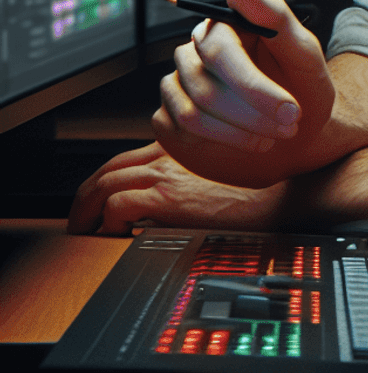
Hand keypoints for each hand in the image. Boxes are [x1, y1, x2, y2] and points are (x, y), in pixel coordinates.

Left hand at [68, 143, 285, 235]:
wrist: (271, 201)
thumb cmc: (249, 193)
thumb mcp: (213, 175)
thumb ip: (186, 176)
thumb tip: (158, 204)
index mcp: (179, 149)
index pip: (125, 159)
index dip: (104, 181)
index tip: (98, 202)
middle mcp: (168, 156)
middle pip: (109, 168)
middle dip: (84, 194)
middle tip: (79, 218)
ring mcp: (167, 175)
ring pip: (105, 183)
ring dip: (86, 210)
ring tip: (86, 231)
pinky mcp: (168, 198)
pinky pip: (118, 205)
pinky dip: (107, 221)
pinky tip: (115, 234)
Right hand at [153, 0, 335, 186]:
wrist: (299, 130)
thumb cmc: (303, 84)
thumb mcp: (303, 52)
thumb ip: (273, 16)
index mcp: (226, 24)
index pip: (220, 48)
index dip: (253, 84)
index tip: (287, 104)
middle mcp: (195, 48)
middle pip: (207, 83)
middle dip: (254, 109)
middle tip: (292, 122)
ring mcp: (178, 81)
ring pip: (195, 110)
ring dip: (243, 129)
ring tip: (280, 132)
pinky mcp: (169, 115)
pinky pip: (181, 130)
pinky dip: (226, 141)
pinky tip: (253, 140)